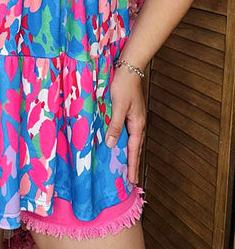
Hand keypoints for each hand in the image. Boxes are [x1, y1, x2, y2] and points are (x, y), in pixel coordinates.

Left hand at [104, 66, 146, 183]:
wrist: (129, 68)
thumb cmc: (123, 86)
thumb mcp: (118, 106)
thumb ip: (115, 125)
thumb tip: (111, 145)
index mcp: (137, 124)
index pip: (134, 150)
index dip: (132, 165)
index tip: (132, 181)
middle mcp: (138, 123)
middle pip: (135, 148)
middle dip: (133, 163)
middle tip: (131, 179)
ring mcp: (134, 118)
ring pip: (132, 140)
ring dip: (129, 153)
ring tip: (125, 166)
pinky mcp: (130, 113)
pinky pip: (128, 132)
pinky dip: (125, 142)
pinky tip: (119, 143)